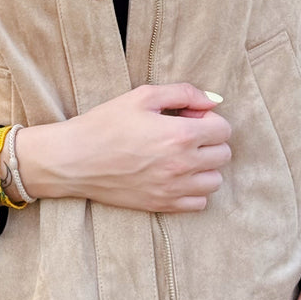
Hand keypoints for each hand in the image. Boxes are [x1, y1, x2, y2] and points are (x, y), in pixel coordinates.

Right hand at [14, 82, 230, 212]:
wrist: (76, 159)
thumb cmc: (107, 123)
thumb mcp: (143, 95)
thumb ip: (183, 93)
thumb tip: (213, 101)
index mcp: (180, 134)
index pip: (223, 130)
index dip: (211, 118)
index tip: (191, 115)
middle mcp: (182, 165)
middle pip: (223, 155)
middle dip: (211, 140)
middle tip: (187, 132)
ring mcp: (173, 189)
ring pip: (215, 181)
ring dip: (205, 166)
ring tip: (182, 155)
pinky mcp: (163, 206)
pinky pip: (199, 203)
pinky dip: (195, 189)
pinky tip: (176, 175)